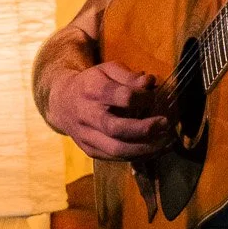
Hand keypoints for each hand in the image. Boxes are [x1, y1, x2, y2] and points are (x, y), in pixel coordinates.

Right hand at [46, 59, 169, 160]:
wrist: (62, 103)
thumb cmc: (92, 84)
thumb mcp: (107, 70)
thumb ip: (129, 76)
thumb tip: (150, 82)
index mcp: (93, 90)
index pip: (123, 97)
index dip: (143, 98)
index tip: (152, 96)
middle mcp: (87, 115)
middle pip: (117, 129)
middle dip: (145, 129)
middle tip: (165, 123)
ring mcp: (87, 136)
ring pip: (117, 150)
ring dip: (145, 148)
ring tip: (165, 141)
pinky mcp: (90, 151)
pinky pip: (116, 158)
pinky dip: (138, 156)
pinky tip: (154, 149)